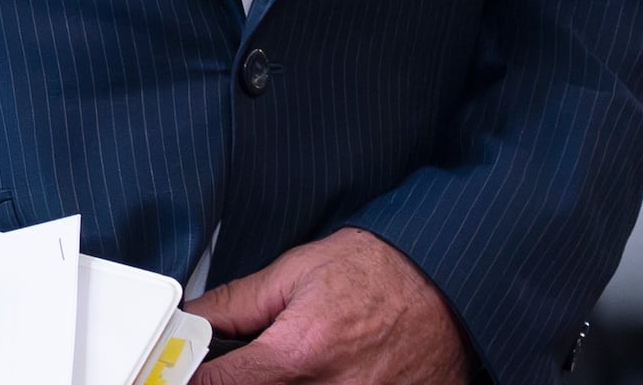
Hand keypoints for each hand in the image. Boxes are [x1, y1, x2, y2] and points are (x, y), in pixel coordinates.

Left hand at [186, 229, 467, 383]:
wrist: (452, 289)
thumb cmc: (386, 274)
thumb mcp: (302, 269)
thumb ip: (241, 301)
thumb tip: (196, 318)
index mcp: (297, 354)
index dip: (193, 376)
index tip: (190, 368)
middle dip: (242, 378)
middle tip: (250, 359)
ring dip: (278, 384)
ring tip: (295, 361)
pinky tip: (318, 373)